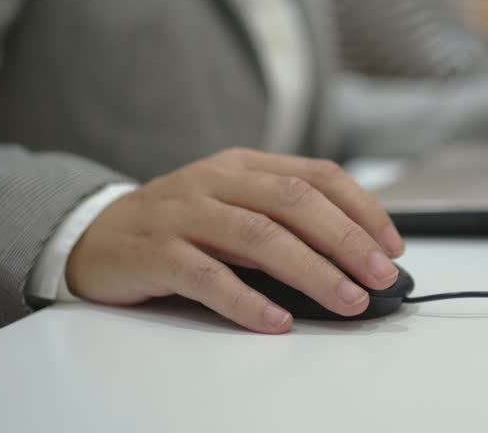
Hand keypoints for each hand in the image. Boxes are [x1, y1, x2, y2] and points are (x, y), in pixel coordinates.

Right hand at [65, 149, 404, 333]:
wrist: (96, 235)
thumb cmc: (178, 225)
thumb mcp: (231, 204)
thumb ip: (282, 218)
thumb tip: (353, 258)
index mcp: (243, 165)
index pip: (316, 175)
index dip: (361, 208)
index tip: (391, 246)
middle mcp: (216, 182)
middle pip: (294, 202)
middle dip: (346, 240)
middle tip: (379, 276)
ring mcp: (184, 214)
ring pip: (258, 236)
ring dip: (311, 270)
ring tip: (346, 300)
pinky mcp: (157, 252)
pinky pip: (207, 276)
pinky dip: (247, 301)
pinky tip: (278, 321)